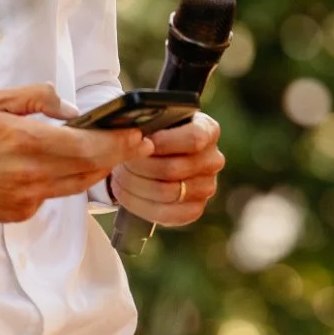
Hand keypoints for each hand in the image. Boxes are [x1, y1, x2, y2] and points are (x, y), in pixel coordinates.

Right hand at [0, 85, 152, 222]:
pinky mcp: (20, 213)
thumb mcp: (0, 100)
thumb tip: (74, 112)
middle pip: (90, 169)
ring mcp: (26, 198)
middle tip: (138, 144)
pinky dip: (62, 181)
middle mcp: (31, 174)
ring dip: (96, 170)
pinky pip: (53, 196)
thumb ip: (41, 99)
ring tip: (110, 154)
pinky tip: (61, 168)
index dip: (119, 144)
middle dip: (117, 156)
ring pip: (76, 186)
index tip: (139, 137)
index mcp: (27, 142)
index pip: (88, 147)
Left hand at [110, 112, 223, 226]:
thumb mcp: (152, 121)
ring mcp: (207, 187)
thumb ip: (147, 124)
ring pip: (167, 192)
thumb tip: (134, 136)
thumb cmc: (150, 136)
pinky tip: (127, 193)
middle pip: (174, 169)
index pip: (194, 139)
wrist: (150, 159)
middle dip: (139, 166)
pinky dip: (139, 205)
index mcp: (208, 131)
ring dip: (135, 185)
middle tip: (121, 161)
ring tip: (120, 176)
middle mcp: (213, 160)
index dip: (163, 142)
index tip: (140, 142)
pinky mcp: (195, 209)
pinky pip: (166, 214)